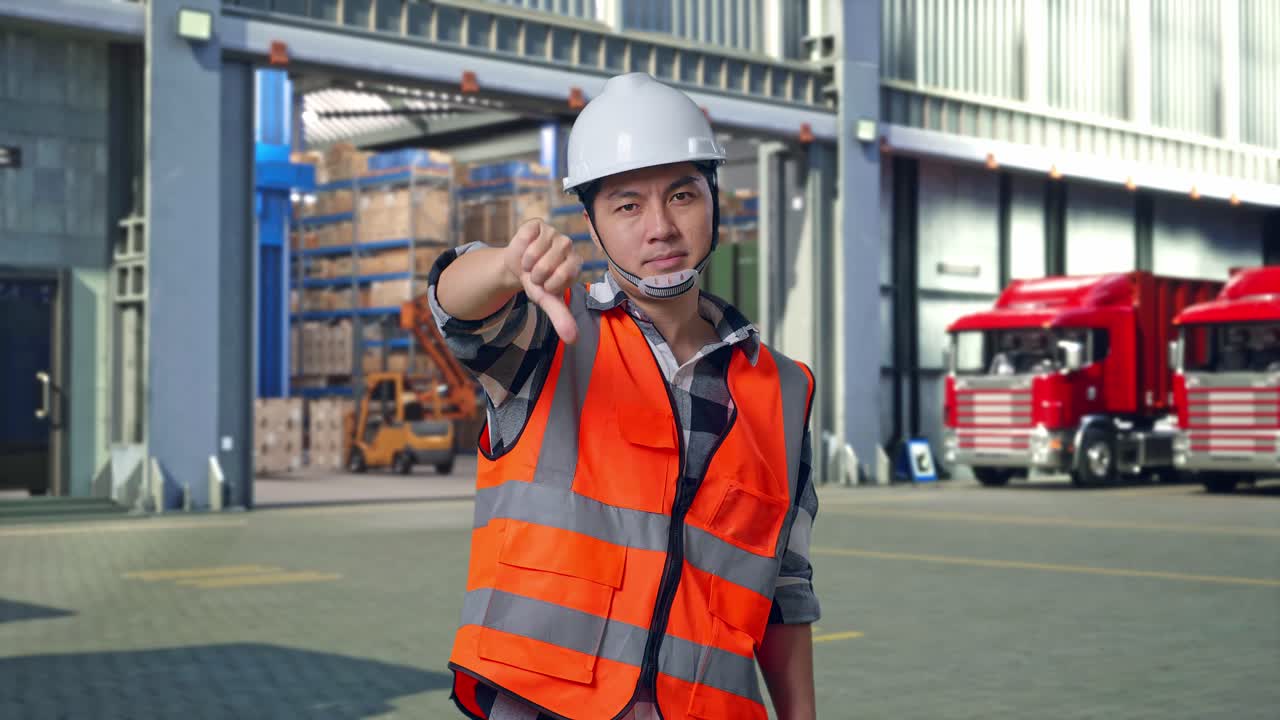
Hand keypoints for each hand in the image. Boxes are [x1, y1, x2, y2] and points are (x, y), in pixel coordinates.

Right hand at [504, 219, 582, 343]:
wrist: (518, 268)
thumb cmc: (538, 284)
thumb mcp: (548, 301)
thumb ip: (561, 318)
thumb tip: (573, 340)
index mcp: (576, 263)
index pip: (564, 275)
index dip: (548, 284)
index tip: (546, 285)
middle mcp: (568, 245)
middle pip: (547, 265)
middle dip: (535, 275)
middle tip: (536, 274)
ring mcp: (553, 232)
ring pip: (535, 252)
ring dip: (526, 263)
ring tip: (530, 263)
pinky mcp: (537, 224)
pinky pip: (525, 238)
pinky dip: (520, 248)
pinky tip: (525, 249)